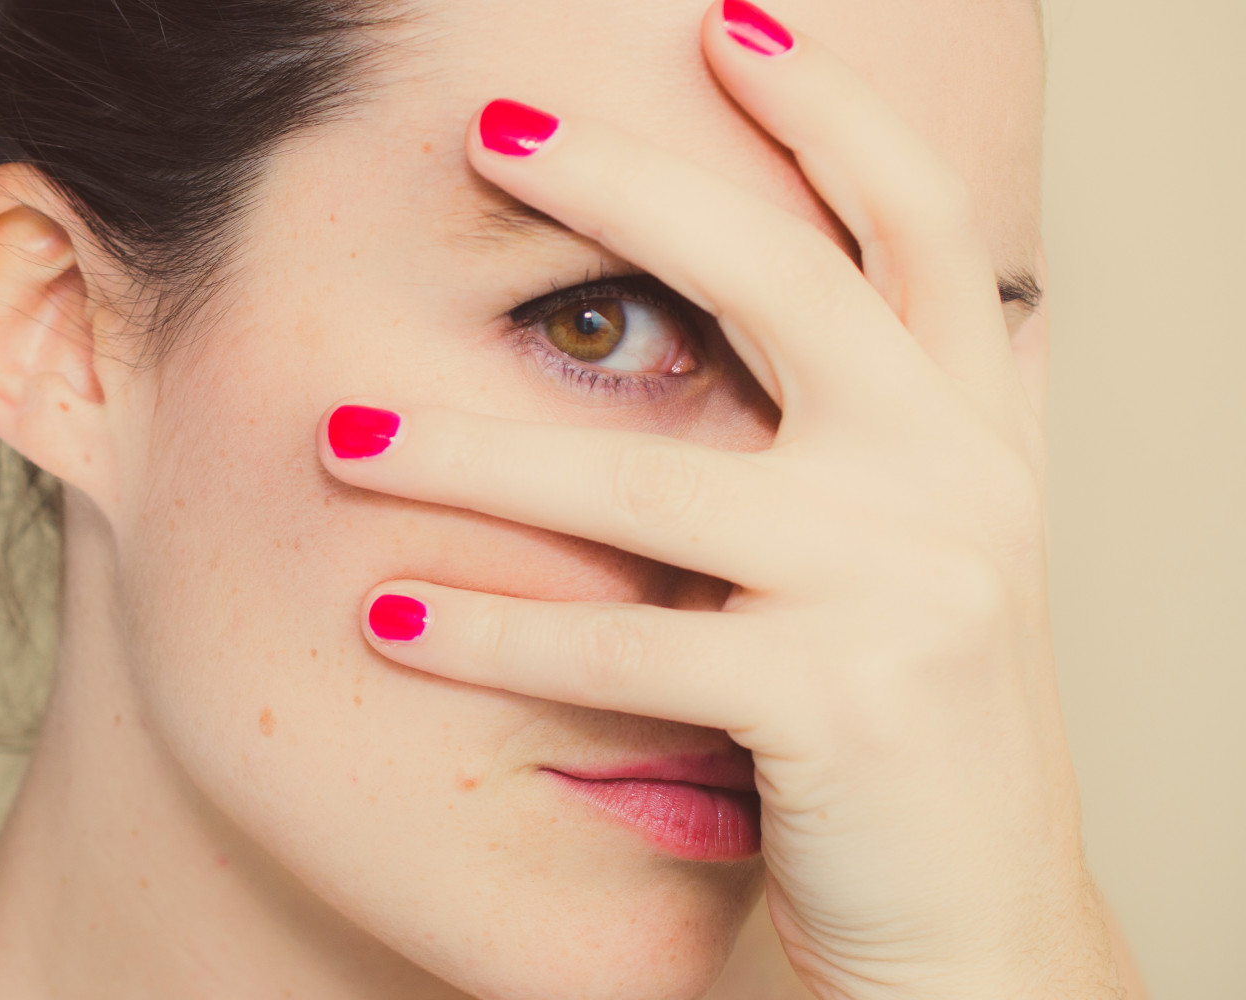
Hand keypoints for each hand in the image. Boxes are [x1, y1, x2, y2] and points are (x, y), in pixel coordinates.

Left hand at [316, 4, 1119, 997]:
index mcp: (974, 429)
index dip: (828, 113)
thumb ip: (864, 429)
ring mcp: (908, 583)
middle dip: (630, 185)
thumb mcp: (908, 552)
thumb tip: (782, 308)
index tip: (728, 23)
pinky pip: (622, 644)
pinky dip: (489, 631)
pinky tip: (384, 611)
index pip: (913, 224)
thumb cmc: (903, 736)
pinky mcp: (838, 698)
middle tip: (488, 124)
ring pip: (649, 479)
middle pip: (785, 280)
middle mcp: (957, 480)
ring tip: (339, 431)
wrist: (972, 930)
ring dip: (470, 449)